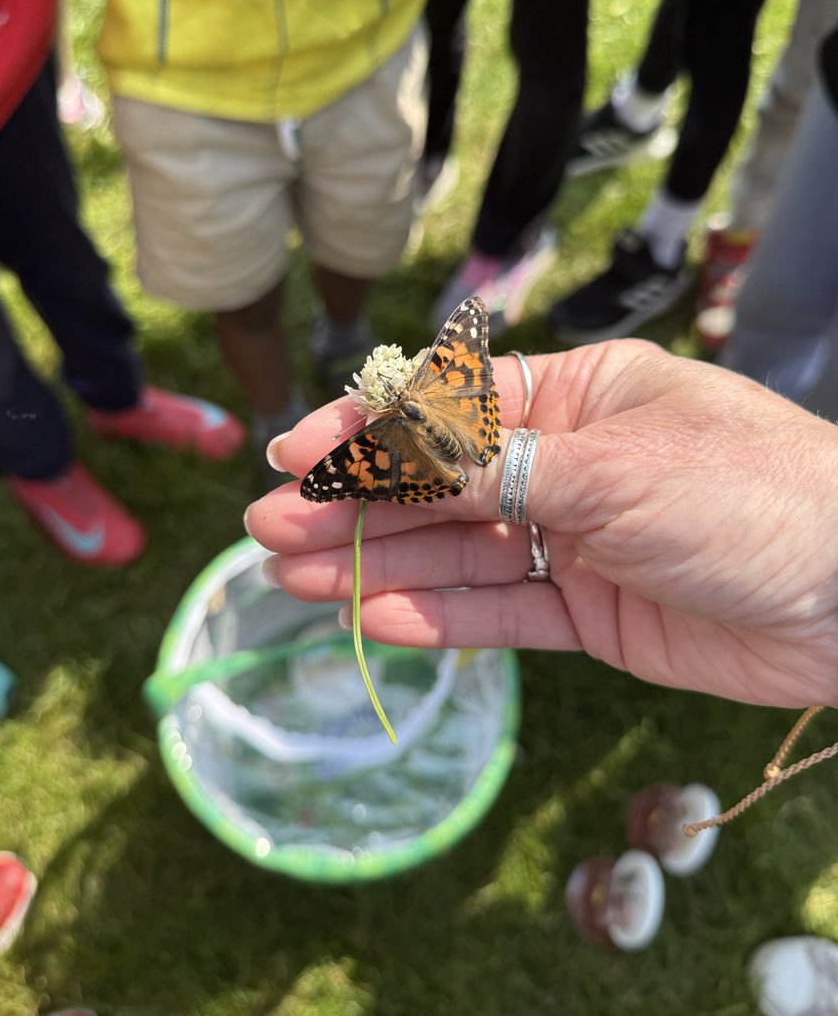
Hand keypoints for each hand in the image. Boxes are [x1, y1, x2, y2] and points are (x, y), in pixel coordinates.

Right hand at [245, 340, 837, 709]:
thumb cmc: (748, 496)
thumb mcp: (609, 467)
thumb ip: (490, 467)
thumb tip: (387, 448)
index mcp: (579, 397)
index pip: (449, 405)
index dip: (366, 427)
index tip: (292, 450)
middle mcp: (568, 464)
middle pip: (439, 483)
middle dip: (355, 502)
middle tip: (268, 527)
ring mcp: (577, 541)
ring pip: (458, 553)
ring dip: (378, 562)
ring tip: (292, 575)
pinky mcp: (592, 614)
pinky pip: (501, 614)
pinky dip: (438, 619)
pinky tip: (371, 618)